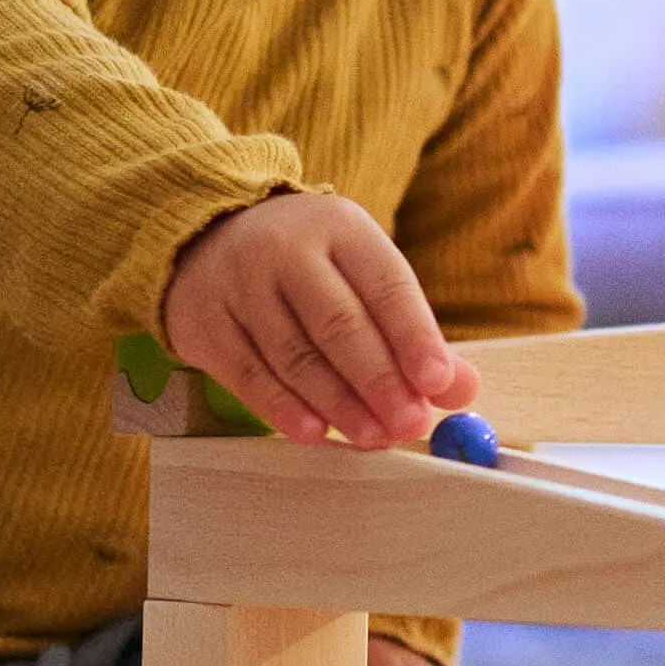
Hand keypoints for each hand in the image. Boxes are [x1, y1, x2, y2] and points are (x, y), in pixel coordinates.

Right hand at [163, 192, 478, 446]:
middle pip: (339, 323)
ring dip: (339, 404)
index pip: (386, 284)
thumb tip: (460, 390)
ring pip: (295, 355)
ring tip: (374, 437)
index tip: (438, 382)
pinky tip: (316, 432)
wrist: (207, 238)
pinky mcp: (204, 322)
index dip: (414, 336)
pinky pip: (249, 374)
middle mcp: (286, 249)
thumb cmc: (309, 269)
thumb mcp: (363, 276)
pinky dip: (284, 408)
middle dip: (379, 380)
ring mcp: (238, 284)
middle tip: (409, 424)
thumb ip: (413, 333)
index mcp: (340, 228)